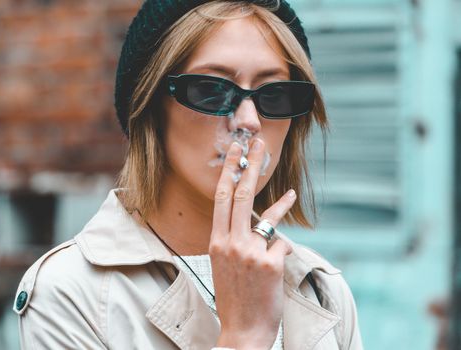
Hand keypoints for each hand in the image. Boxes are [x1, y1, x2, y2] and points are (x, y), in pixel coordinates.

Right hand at [210, 139, 296, 349]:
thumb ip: (234, 240)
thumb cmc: (234, 296)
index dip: (229, 171)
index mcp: (216, 242)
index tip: (234, 151)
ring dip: (282, 204)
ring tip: (290, 192)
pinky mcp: (271, 263)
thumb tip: (256, 223)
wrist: (242, 330)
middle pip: (242, 194)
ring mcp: (250, 252)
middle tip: (258, 143)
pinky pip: (282, 244)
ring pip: (268, 217)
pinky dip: (283, 251)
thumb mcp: (224, 265)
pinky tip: (277, 266)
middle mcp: (230, 243)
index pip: (221, 199)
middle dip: (251, 165)